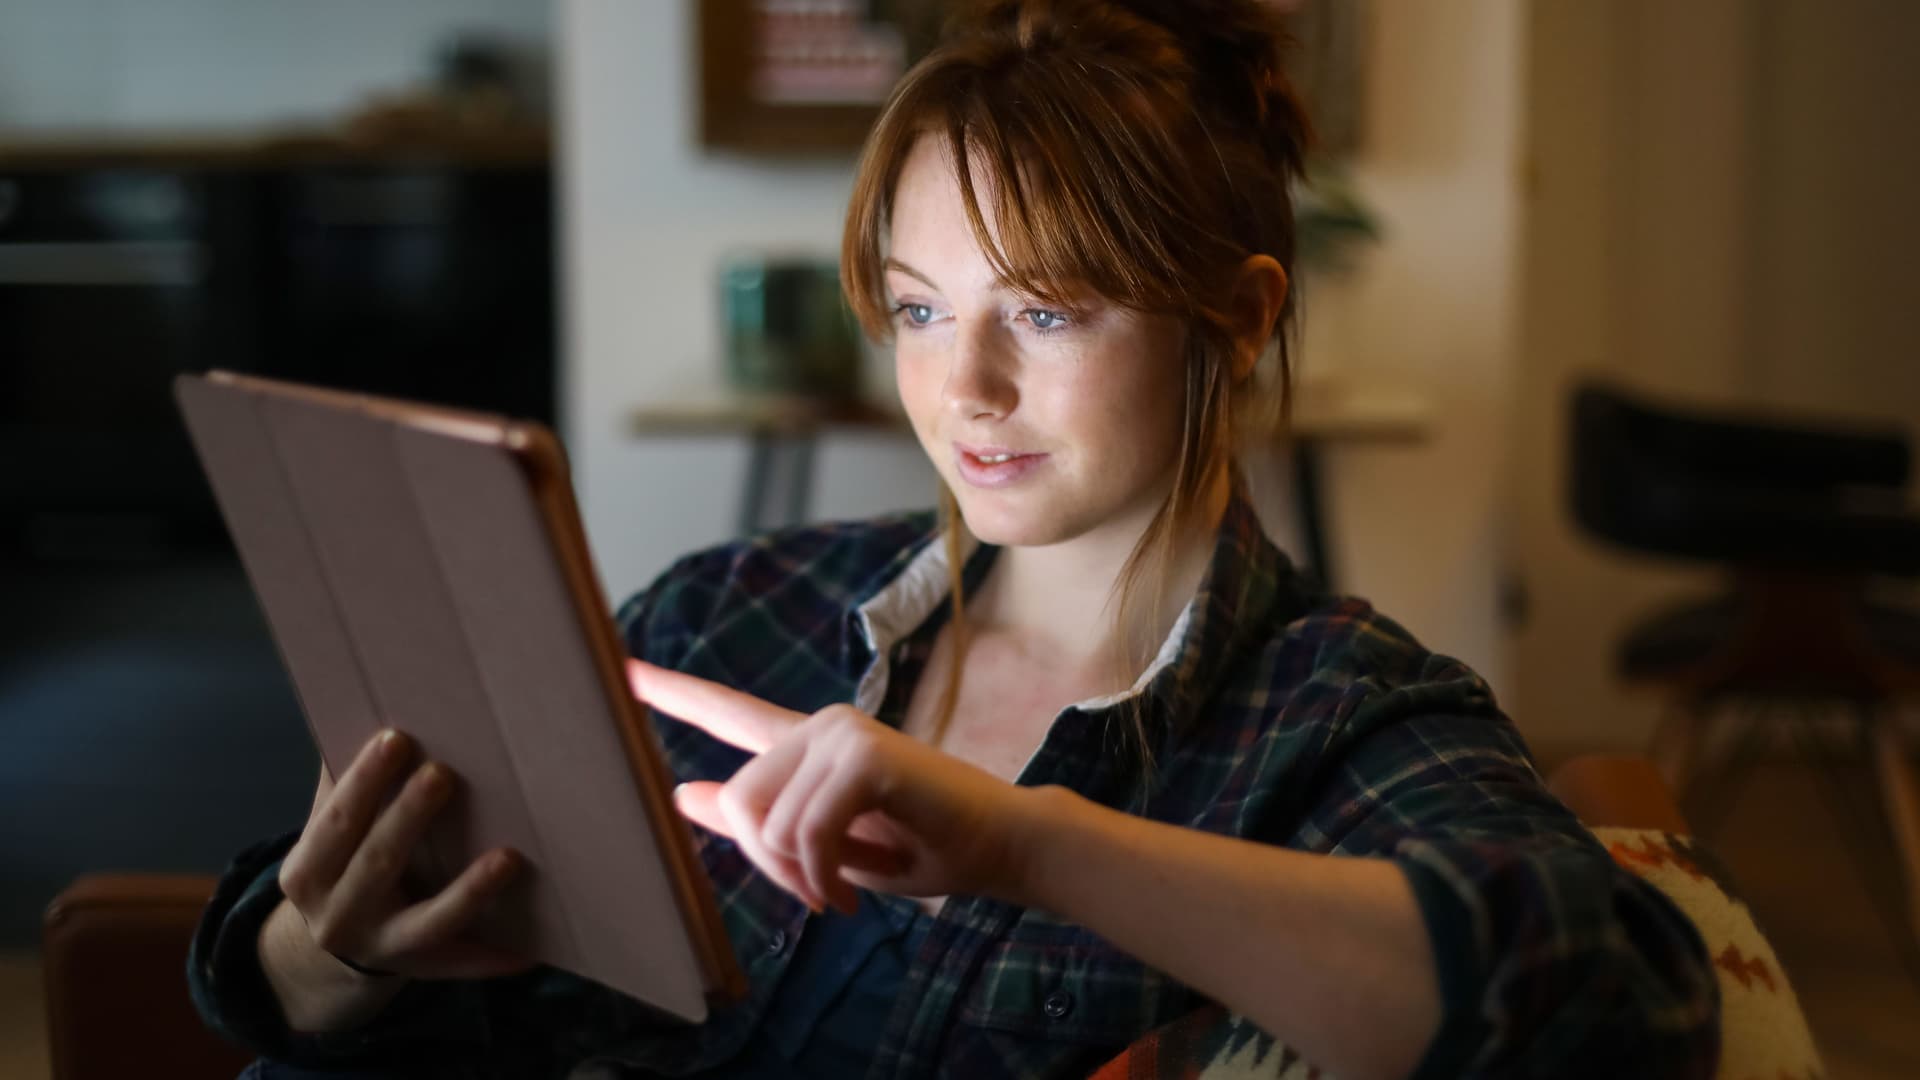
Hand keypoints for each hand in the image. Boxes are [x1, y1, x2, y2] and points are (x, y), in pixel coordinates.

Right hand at [275, 730, 534, 980]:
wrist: (333, 948)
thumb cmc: (343, 861)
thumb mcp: (328, 833)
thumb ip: (342, 784)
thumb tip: (365, 702)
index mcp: (309, 872)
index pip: (336, 821)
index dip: (363, 781)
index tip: (396, 737)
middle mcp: (339, 916)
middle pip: (378, 863)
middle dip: (408, 818)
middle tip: (443, 774)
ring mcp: (383, 948)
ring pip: (429, 921)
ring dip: (469, 891)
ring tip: (508, 858)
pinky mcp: (423, 970)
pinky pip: (463, 965)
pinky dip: (494, 957)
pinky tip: (531, 949)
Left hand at [627, 659, 1047, 913]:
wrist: (1000, 845)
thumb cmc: (921, 847)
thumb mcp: (829, 845)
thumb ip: (761, 820)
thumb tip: (687, 795)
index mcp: (809, 744)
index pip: (728, 710)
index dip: (673, 692)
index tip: (621, 669)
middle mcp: (820, 726)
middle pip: (738, 802)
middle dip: (768, 866)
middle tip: (816, 894)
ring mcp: (842, 733)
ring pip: (769, 824)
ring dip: (801, 878)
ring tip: (841, 890)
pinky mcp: (865, 755)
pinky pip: (808, 832)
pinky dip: (825, 876)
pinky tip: (852, 890)